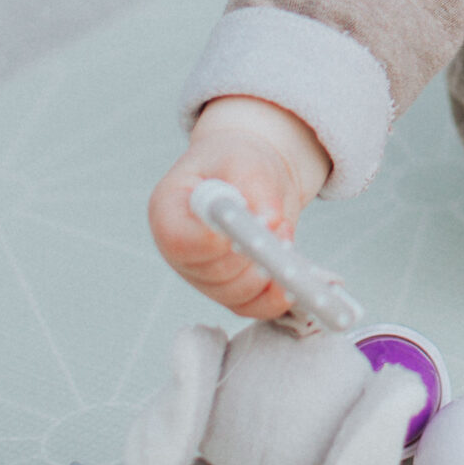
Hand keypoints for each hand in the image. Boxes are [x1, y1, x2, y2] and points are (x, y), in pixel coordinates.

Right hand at [148, 96, 330, 318]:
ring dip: (268, 273)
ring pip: (233, 294)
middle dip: (252, 258)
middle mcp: (180, 250)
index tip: (250, 230)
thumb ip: (254, 186)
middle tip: (280, 234)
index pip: (180, 239)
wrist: (251, 176)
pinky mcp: (227, 289)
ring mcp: (201, 275)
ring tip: (286, 239)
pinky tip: (294, 280)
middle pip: (210, 274)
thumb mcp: (246, 158)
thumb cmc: (239, 161)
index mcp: (169, 210)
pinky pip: (250, 306)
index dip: (215, 243)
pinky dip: (275, 297)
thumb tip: (268, 222)